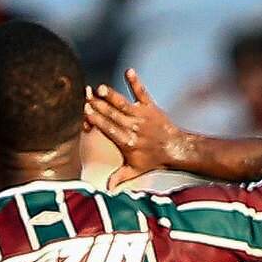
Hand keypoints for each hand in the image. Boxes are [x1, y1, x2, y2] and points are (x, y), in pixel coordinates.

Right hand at [85, 69, 190, 189]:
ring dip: (112, 95)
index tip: (85, 111)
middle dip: (98, 105)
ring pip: (123, 104)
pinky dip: (135, 82)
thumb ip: (118, 177)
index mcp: (126, 142)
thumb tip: (106, 190)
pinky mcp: (151, 107)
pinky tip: (128, 71)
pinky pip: (142, 93)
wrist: (176, 150)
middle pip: (112, 114)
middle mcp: (133, 128)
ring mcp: (142, 116)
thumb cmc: (153, 160)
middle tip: (85, 94)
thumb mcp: (134, 170)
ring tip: (101, 87)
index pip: (108, 129)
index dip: (96, 120)